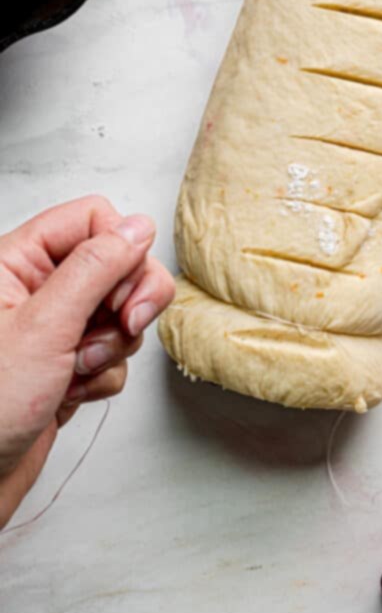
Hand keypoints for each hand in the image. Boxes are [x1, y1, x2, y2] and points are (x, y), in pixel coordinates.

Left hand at [0, 196, 174, 527]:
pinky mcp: (63, 363)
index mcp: (14, 261)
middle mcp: (33, 288)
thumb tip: (137, 228)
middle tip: (121, 327)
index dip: (121, 251)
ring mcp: (50, 328)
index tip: (123, 294)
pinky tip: (71, 393)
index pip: (93, 219)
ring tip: (75, 370)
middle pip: (115, 263)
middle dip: (127, 301)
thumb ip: (95, 268)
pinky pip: (111, 352)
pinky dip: (102, 375)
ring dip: (112, 345)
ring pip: (118, 311)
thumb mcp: (43, 328)